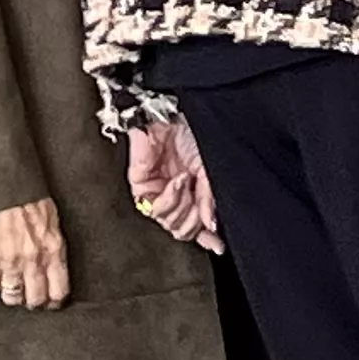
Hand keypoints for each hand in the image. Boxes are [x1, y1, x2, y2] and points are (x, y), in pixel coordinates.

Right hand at [0, 196, 71, 308]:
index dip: (55, 300)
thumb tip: (53, 260)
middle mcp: (35, 260)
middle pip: (36, 299)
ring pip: (13, 296)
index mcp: (54, 249)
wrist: (2, 184)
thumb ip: (52, 243)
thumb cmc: (26, 196)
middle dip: (33, 302)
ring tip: (11, 291)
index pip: (60, 289)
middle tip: (29, 299)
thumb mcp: (51, 219)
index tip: (51, 302)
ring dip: (12, 296)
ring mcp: (11, 261)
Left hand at [126, 122, 220, 251]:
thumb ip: (210, 199)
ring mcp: (155, 191)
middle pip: (181, 229)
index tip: (218, 245)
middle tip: (201, 203)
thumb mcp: (209, 169)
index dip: (207, 238)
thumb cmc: (192, 133)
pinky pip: (154, 206)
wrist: (174, 114)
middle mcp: (172, 195)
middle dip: (194, 219)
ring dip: (183, 205)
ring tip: (189, 183)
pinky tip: (180, 181)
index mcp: (190, 192)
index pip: (195, 225)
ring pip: (167, 222)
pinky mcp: (140, 184)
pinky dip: (170, 196)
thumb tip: (211, 225)